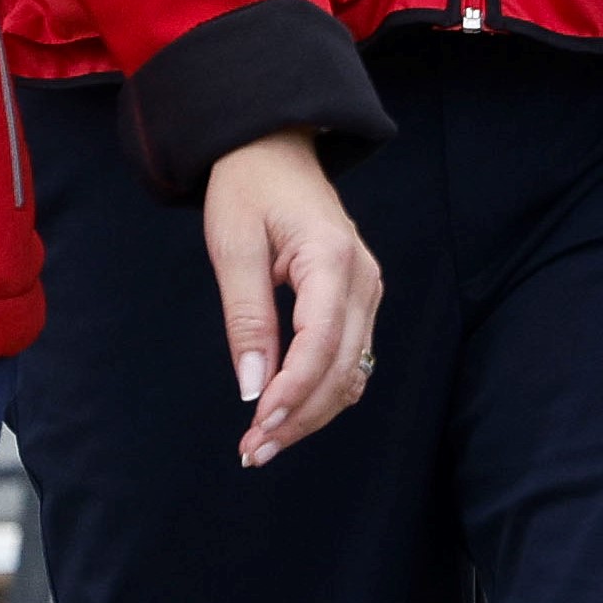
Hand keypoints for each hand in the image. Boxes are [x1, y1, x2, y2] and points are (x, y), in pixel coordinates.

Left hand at [200, 129, 379, 465]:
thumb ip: (247, 319)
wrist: (274, 150)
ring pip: (352, 371)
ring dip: (312, 412)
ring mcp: (368, 289)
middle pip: (343, 367)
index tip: (258, 426)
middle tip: (252, 451)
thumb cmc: (249, 190)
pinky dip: (322, 392)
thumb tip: (253, 388)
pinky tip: (290, 412)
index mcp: (331, 258)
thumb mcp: (234, 248)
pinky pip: (351, 358)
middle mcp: (363, 278)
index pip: (321, 342)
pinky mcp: (360, 298)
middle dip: (299, 416)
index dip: (293, 392)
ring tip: (264, 442)